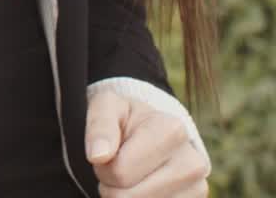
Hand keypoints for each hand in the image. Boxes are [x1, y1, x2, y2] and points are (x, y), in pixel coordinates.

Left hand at [86, 90, 208, 195]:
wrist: (152, 130)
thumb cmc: (125, 118)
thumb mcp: (106, 107)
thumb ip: (99, 127)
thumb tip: (98, 155)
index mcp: (171, 131)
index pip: (120, 172)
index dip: (102, 167)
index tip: (106, 154)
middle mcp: (192, 163)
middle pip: (128, 197)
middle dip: (112, 185)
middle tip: (116, 167)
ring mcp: (198, 188)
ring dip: (126, 197)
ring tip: (130, 176)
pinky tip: (143, 188)